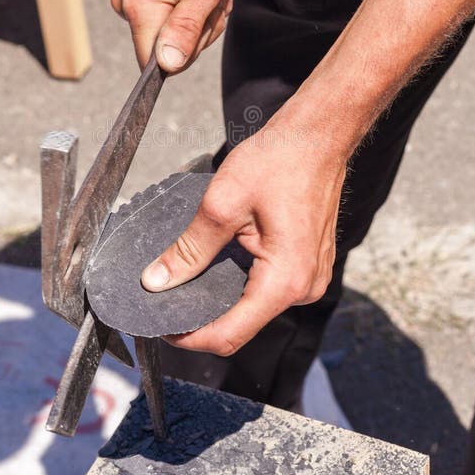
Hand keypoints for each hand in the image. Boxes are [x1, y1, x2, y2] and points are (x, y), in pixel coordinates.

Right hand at [111, 0, 241, 71]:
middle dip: (200, 28)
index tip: (205, 18)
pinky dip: (190, 3)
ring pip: (172, 33)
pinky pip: (167, 15)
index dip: (188, 52)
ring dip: (199, 14)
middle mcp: (127, 5)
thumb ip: (186, 29)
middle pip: (168, 50)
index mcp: (141, 7)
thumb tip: (167, 66)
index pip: (158, 64)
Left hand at [141, 103, 347, 355]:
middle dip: (201, 319)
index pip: (229, 335)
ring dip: (220, 300)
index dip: (190, 338)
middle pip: (241, 325)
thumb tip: (157, 280)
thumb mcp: (223, 203)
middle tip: (166, 303)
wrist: (318, 136)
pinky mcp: (309, 266)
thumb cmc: (280, 160)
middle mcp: (304, 288)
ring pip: (253, 307)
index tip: (160, 329)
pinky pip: (268, 289)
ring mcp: (311, 278)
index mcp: (285, 281)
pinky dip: (239, 284)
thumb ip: (189, 248)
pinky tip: (217, 267)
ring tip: (186, 283)